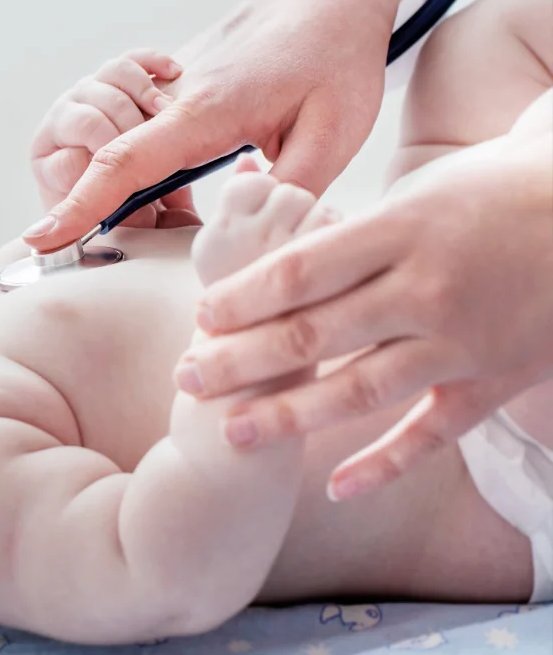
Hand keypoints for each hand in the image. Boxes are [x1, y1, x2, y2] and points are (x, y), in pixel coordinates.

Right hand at [24, 0, 414, 250]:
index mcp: (204, 111)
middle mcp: (171, 99)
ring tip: (170, 206)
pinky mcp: (169, 91)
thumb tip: (252, 240)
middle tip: (146, 230)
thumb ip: (289, 191)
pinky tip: (179, 178)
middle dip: (97, 204)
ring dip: (120, 179)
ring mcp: (165, 92)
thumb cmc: (334, 56)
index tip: (40, 237)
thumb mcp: (334, 132)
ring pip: (111, 143)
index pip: (123, 161)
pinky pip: (132, 131)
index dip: (79, 204)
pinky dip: (136, 161)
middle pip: (101, 157)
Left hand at [174, 129, 552, 500]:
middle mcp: (426, 290)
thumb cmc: (488, 193)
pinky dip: (383, 463)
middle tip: (186, 379)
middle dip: (240, 361)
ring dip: (289, 416)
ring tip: (232, 430)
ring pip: (360, 391)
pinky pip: (431, 433)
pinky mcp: (493, 382)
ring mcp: (462, 342)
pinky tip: (335, 486)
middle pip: (313, 334)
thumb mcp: (414, 195)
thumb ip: (346, 234)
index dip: (240, 299)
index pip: (299, 273)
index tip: (199, 317)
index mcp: (400, 232)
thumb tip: (267, 245)